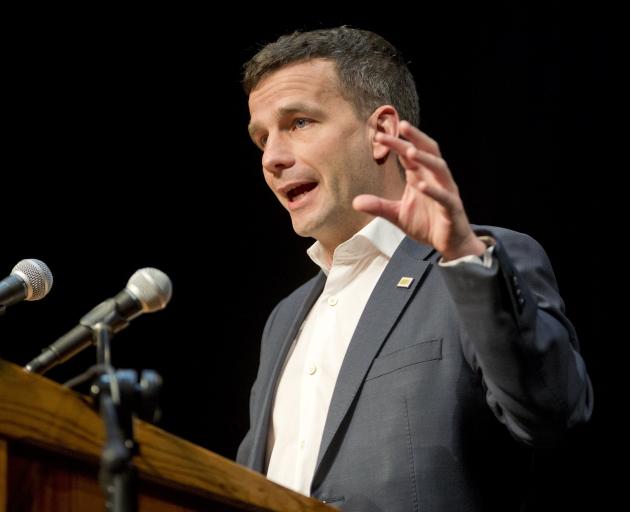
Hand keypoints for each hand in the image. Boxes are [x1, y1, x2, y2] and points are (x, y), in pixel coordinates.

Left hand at [353, 121, 485, 260]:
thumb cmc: (426, 224)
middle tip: (401, 125)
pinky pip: (444, 196)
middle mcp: (435, 179)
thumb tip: (355, 202)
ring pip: (439, 168)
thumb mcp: (397, 215)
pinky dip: (433, 190)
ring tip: (410, 151)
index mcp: (421, 176)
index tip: (379, 136)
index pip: (409, 154)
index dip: (396, 143)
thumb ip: (379, 206)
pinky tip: (420, 185)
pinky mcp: (452, 208)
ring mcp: (445, 191)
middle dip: (416, 138)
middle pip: (427, 151)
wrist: (449, 244)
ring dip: (425, 159)